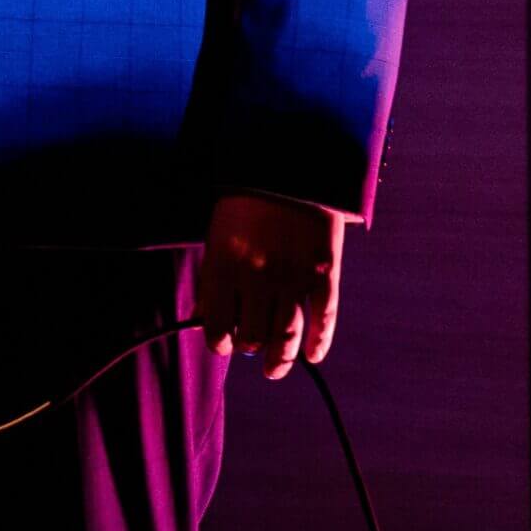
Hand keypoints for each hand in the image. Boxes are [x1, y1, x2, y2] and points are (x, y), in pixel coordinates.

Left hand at [196, 192, 343, 380]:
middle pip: (251, 336)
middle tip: (252, 346)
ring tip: (274, 368)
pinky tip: (312, 355)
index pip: (217, 326)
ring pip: (285, 337)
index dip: (221, 343)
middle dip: (250, 346)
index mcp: (224, 265)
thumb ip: (213, 275)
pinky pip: (323, 319)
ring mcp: (292, 276)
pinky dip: (318, 342)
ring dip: (279, 359)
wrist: (292, 162)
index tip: (226, 344)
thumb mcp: (218, 232)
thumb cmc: (248, 197)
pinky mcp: (324, 272)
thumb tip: (206, 317)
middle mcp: (256, 277)